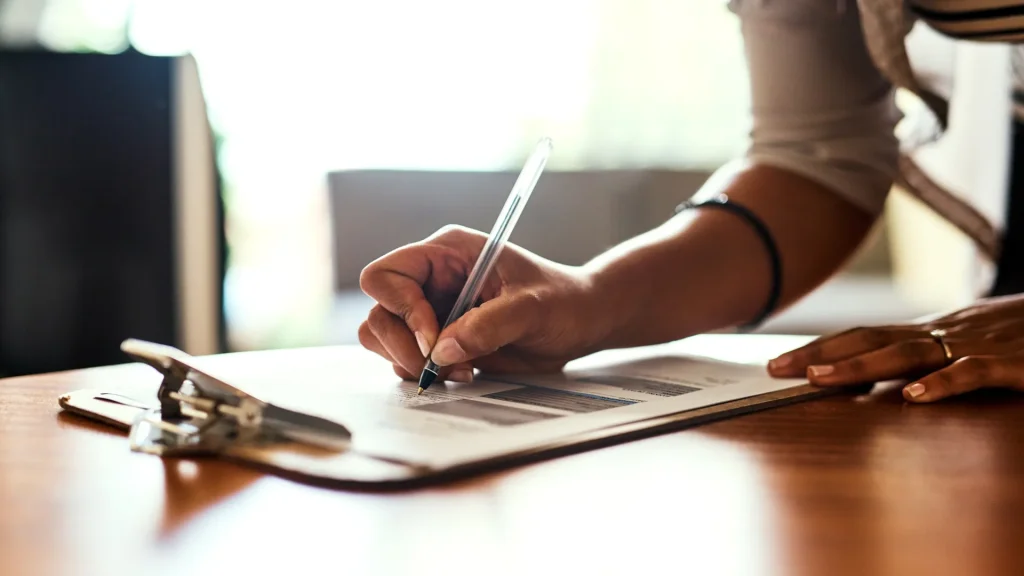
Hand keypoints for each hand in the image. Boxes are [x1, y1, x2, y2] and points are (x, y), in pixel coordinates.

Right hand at [357, 225, 606, 381]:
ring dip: (411, 363)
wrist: (581, 322)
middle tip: (439, 366)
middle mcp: (431, 280)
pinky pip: (405, 360)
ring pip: (383, 339)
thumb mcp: (533, 308)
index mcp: (447, 253)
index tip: (434, 338)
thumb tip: (442, 351)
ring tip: (458, 370)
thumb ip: (488, 325)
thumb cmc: (563, 301)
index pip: (386, 275)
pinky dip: (425, 374)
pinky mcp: (439, 340)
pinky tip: (464, 373)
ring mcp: (432, 311)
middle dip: (402, 346)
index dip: (401, 309)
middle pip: (379, 312)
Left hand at [767, 294, 1023, 401]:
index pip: (864, 336)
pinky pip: (972, 374)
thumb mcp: (968, 341)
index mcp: (931, 330)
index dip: (820, 347)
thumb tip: (884, 380)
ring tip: (820, 379)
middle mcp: (943, 332)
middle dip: (820, 354)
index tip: (778, 362)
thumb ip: (927, 356)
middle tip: (775, 368)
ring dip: (860, 367)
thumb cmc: (1023, 333)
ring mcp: (974, 345)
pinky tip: (913, 397)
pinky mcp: (1011, 364)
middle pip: (870, 341)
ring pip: (908, 354)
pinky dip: (943, 384)